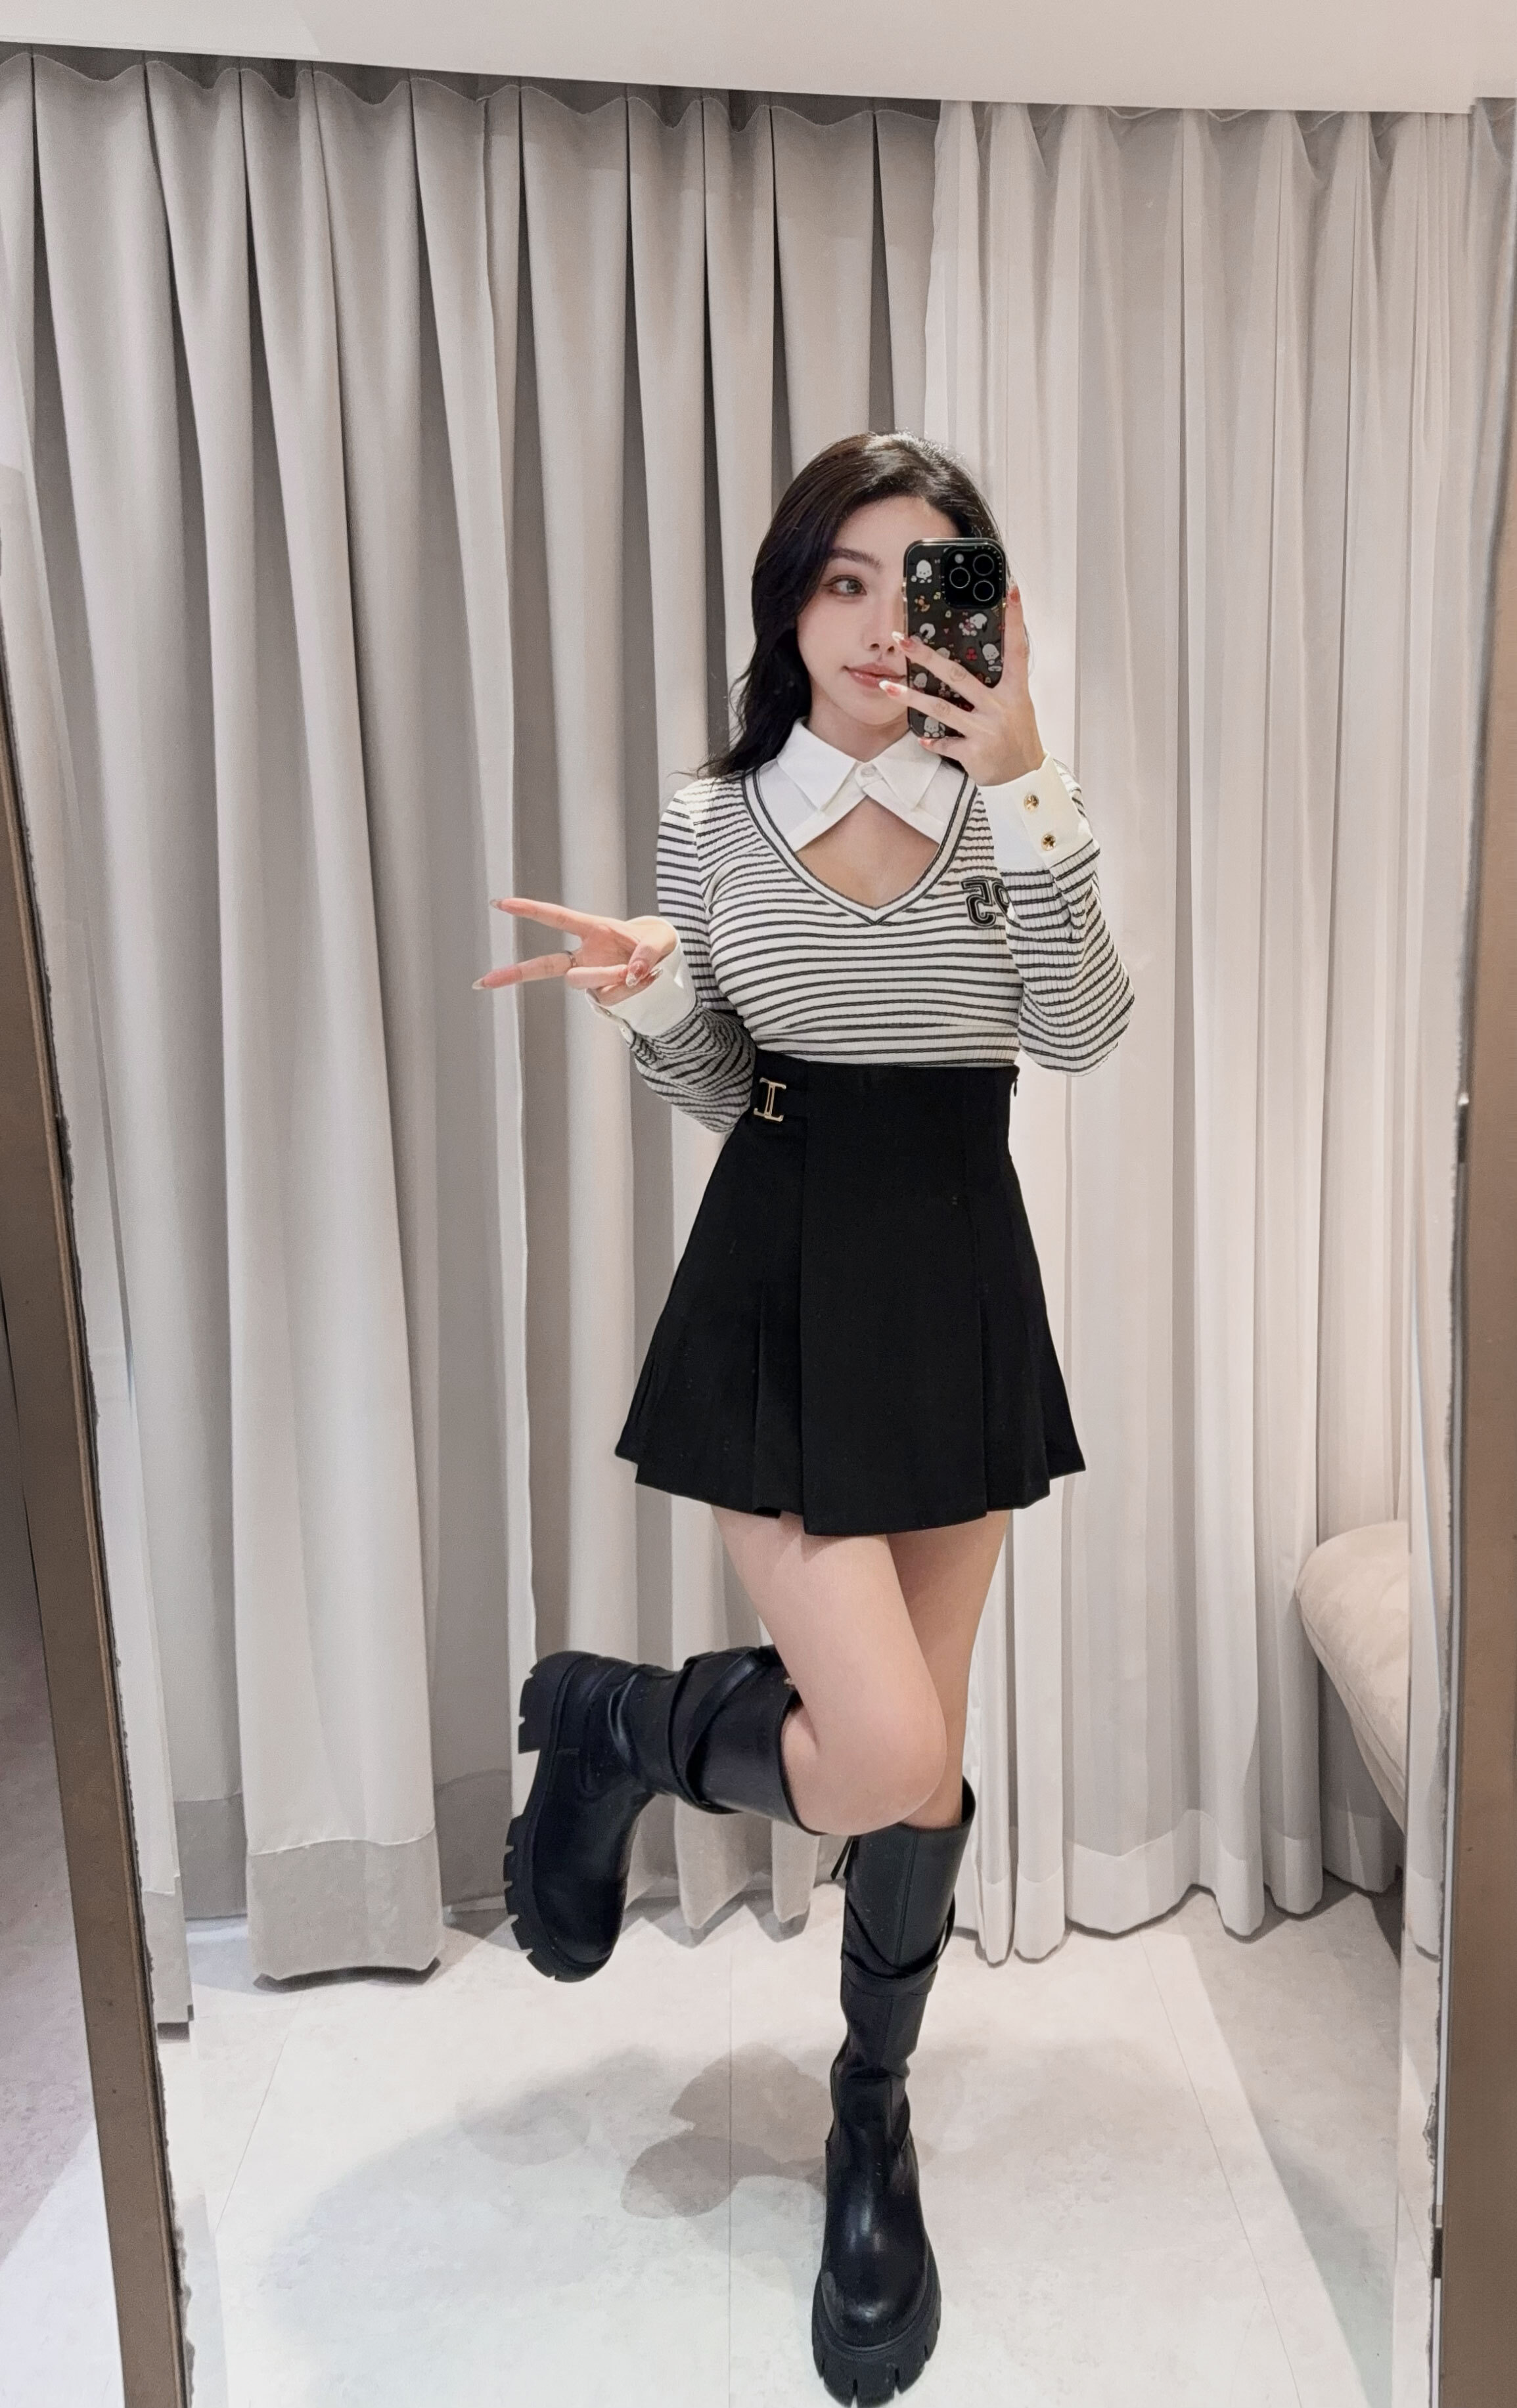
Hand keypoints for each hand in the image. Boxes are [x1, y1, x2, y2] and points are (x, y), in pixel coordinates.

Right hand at [476, 898, 677, 1006]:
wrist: (666, 967)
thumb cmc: (658, 943)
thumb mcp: (663, 941)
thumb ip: (649, 952)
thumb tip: (633, 973)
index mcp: (592, 929)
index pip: (556, 918)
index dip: (529, 910)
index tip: (500, 904)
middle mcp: (584, 955)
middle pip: (542, 965)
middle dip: (513, 974)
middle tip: (482, 983)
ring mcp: (590, 978)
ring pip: (584, 981)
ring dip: (609, 976)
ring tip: (641, 970)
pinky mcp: (600, 997)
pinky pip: (611, 997)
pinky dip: (631, 991)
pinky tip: (645, 981)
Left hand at [879, 581, 1042, 784]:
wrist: (1024, 781)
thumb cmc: (1018, 740)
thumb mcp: (1018, 708)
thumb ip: (999, 686)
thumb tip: (969, 665)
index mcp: (1016, 691)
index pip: (1017, 649)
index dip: (1015, 620)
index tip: (1011, 590)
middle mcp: (1000, 707)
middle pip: (958, 676)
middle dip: (927, 657)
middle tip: (904, 642)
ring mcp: (986, 730)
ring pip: (942, 709)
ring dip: (911, 698)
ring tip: (887, 688)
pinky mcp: (974, 753)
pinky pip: (945, 743)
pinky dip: (933, 741)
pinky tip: (921, 738)